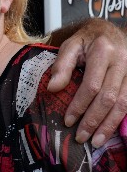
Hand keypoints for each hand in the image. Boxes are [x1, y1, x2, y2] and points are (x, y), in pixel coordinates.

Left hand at [47, 18, 126, 145]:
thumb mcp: (70, 45)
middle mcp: (122, 61)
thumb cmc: (87, 40)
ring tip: (96, 141)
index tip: (68, 120)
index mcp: (103, 51)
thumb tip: (53, 88)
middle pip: (109, 97)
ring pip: (123, 103)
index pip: (92, 85)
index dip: (80, 105)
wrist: (110, 30)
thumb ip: (61, 65)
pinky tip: (111, 131)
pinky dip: (120, 119)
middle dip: (94, 120)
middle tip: (81, 137)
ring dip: (109, 125)